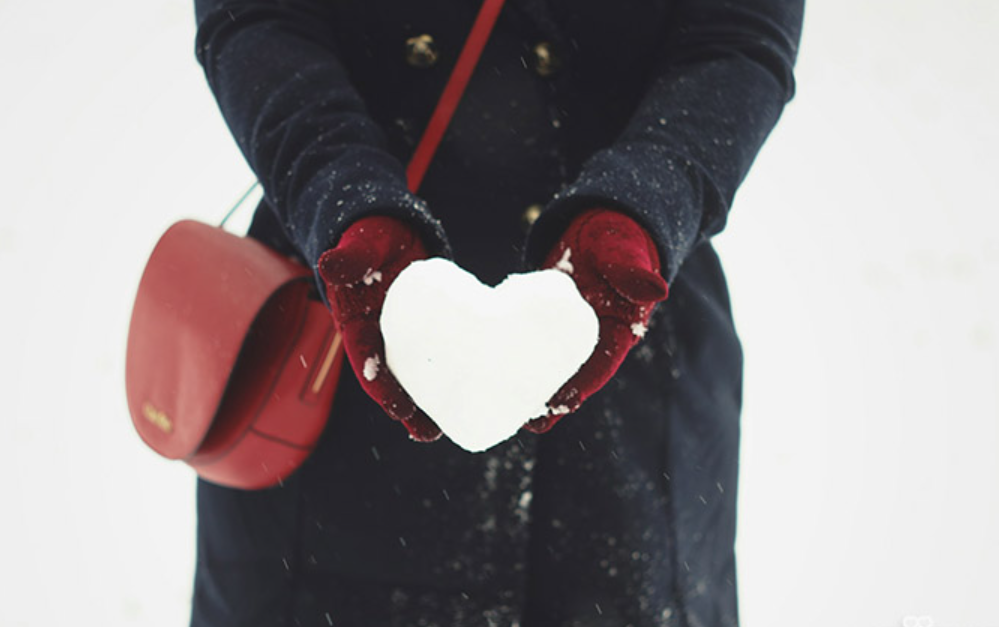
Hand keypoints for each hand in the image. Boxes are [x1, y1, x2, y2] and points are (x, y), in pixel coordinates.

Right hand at [317, 217, 441, 440]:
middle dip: (407, 408)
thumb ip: (350, 257)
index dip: (379, 385)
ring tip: (445, 430)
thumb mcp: (361, 243)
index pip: (365, 357)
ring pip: (414, 374)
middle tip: (427, 435)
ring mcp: (403, 334)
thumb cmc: (370, 235)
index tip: (395, 407)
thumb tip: (329, 264)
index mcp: (356, 321)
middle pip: (391, 377)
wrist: (388, 228)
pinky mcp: (426, 327)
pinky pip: (436, 355)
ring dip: (428, 403)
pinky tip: (470, 393)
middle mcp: (378, 335)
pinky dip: (449, 375)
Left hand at [525, 208, 668, 432]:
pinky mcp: (549, 320)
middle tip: (528, 423)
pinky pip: (534, 345)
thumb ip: (633, 270)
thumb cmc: (618, 235)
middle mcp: (596, 336)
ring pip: (552, 364)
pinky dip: (519, 359)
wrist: (601, 222)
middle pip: (574, 374)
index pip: (601, 364)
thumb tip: (656, 290)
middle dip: (553, 400)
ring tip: (507, 410)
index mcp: (620, 327)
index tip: (561, 407)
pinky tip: (495, 372)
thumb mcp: (625, 250)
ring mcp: (570, 330)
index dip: (582, 387)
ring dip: (533, 386)